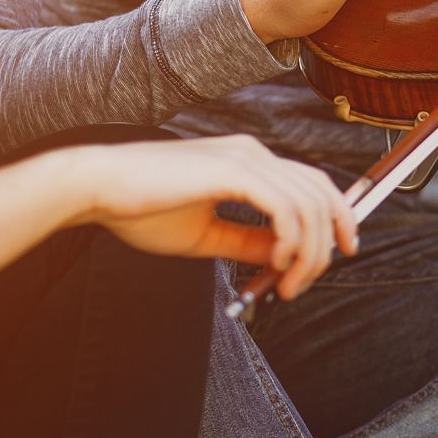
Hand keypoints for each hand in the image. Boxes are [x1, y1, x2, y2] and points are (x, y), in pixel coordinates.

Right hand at [62, 135, 355, 301]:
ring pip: (308, 204)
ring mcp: (246, 158)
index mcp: (249, 162)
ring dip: (309, 252)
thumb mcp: (205, 232)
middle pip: (320, 194)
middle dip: (328, 243)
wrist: (98, 188)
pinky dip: (291, 239)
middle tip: (306, 281)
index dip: (337, 217)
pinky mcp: (233, 170)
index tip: (339, 252)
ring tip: (289, 283)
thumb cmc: (140, 208)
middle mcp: (254, 154)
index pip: (313, 184)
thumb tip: (282, 257)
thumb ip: (246, 241)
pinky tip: (277, 262)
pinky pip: (285, 207)